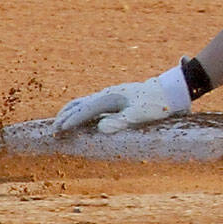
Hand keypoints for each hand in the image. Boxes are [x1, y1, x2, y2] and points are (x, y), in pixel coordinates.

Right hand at [54, 75, 188, 133]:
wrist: (169, 91)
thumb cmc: (155, 104)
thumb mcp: (140, 114)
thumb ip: (121, 121)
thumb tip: (100, 128)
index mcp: (110, 97)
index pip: (85, 110)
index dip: (71, 121)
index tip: (58, 132)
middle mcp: (107, 94)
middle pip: (79, 104)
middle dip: (65, 117)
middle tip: (53, 131)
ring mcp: (110, 95)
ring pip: (83, 102)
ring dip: (70, 113)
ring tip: (59, 123)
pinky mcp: (115, 98)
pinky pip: (91, 104)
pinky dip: (80, 111)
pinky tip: (80, 118)